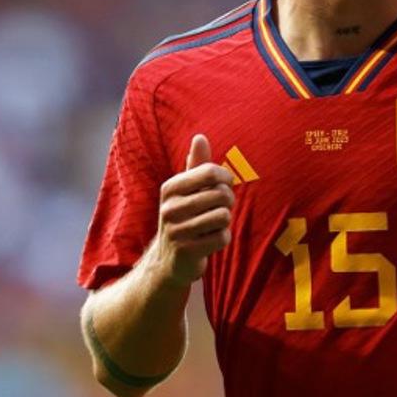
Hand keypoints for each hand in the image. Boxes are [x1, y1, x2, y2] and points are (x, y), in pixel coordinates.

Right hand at [150, 134, 235, 287]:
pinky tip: (210, 240)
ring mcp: (176, 231)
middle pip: (221, 195)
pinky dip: (222, 238)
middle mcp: (169, 208)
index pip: (209, 172)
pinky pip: (222, 237)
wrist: (169, 259)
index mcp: (169, 188)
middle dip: (227, 202)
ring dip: (224, 222)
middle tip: (218, 209)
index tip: (224, 185)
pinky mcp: (187, 251)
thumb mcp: (186, 190)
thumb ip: (196, 165)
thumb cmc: (184, 217)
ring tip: (212, 225)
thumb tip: (200, 137)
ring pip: (224, 216)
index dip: (225, 178)